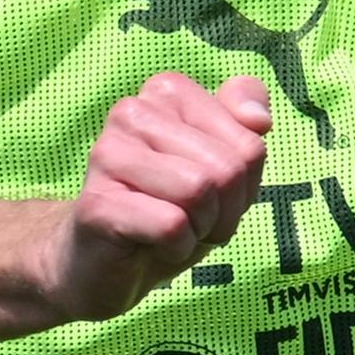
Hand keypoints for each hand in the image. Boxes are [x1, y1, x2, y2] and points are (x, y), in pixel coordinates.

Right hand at [43, 72, 272, 324]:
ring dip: (201, 228)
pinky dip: (177, 247)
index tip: (214, 193)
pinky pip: (171, 225)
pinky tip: (151, 244)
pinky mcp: (96, 203)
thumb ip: (247, 120)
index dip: (245, 184)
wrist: (102, 263)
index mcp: (167, 91)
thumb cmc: (170, 207)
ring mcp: (107, 154)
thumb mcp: (225, 164)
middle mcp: (132, 111)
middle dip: (225, 210)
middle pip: (227, 169)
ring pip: (199, 191)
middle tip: (195, 221)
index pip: (250, 143)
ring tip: (174, 231)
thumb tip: (259, 119)